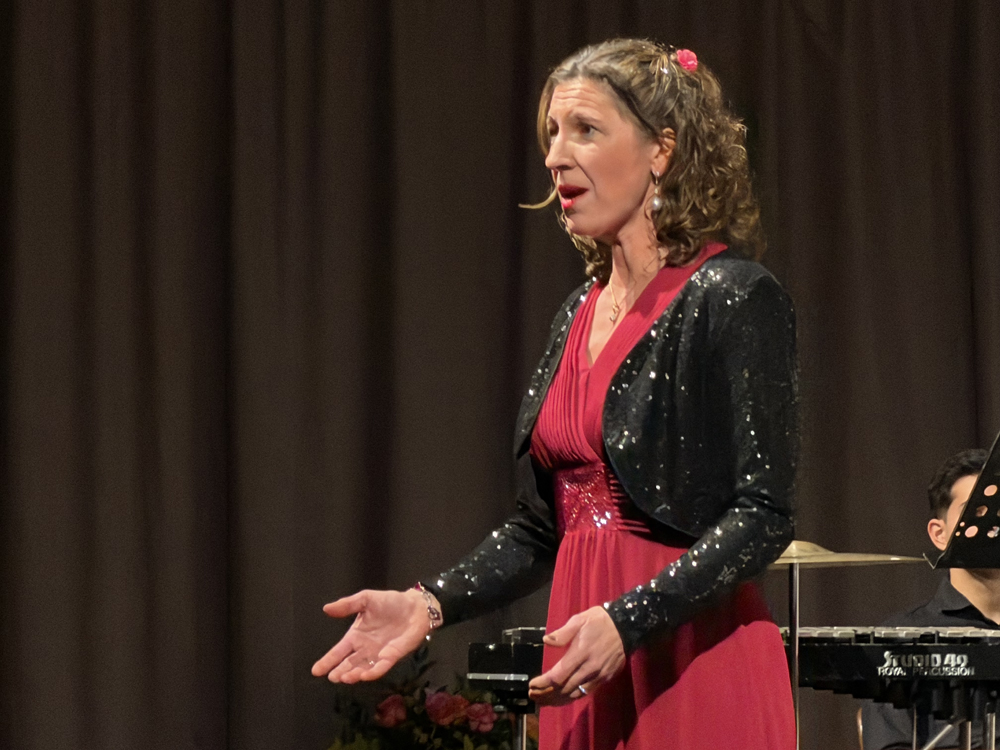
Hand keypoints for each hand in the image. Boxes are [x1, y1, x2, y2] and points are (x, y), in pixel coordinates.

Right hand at [311, 589, 431, 682]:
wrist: (415, 606)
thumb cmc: (390, 603)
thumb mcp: (366, 599)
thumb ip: (348, 605)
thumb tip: (326, 608)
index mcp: (356, 636)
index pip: (338, 651)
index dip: (327, 661)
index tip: (315, 671)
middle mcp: (365, 649)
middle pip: (348, 664)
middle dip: (340, 672)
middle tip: (332, 677)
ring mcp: (378, 654)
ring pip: (362, 668)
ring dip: (354, 674)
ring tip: (345, 677)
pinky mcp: (392, 656)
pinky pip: (381, 667)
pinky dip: (372, 672)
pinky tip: (364, 675)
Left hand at [527, 606, 625, 705]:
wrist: (626, 627)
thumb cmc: (599, 621)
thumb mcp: (579, 620)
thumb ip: (562, 633)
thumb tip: (546, 640)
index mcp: (580, 652)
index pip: (558, 676)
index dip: (543, 683)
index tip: (532, 684)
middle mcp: (589, 668)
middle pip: (564, 689)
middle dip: (546, 695)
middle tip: (533, 695)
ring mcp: (598, 675)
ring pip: (575, 695)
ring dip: (557, 700)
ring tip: (543, 701)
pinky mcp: (604, 679)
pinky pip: (585, 693)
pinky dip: (571, 698)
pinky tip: (562, 698)